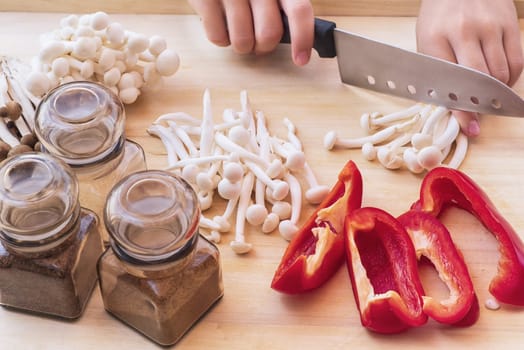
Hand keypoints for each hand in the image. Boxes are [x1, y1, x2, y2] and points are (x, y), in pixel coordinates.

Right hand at [188, 0, 313, 65]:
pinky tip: (222, 24)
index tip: (301, 59)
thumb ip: (286, 10)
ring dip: (242, 46)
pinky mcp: (206, 0)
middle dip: (263, 47)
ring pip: (242, 42)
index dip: (302, 39)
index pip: (299, 11)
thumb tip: (300, 43)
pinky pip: (218, 37)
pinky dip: (221, 39)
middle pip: (268, 35)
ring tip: (238, 31)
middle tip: (257, 41)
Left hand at [416, 0, 522, 135]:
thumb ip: (437, 75)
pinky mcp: (509, 23)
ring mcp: (489, 26)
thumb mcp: (427, 44)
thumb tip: (454, 110)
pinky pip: (516, 61)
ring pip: (500, 73)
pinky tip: (500, 81)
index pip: (450, 83)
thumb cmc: (438, 19)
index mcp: (435, 38)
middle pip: (480, 80)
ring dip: (495, 92)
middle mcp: (464, 31)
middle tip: (480, 115)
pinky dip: (510, 78)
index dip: (462, 110)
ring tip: (486, 96)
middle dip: (481, 105)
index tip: (470, 127)